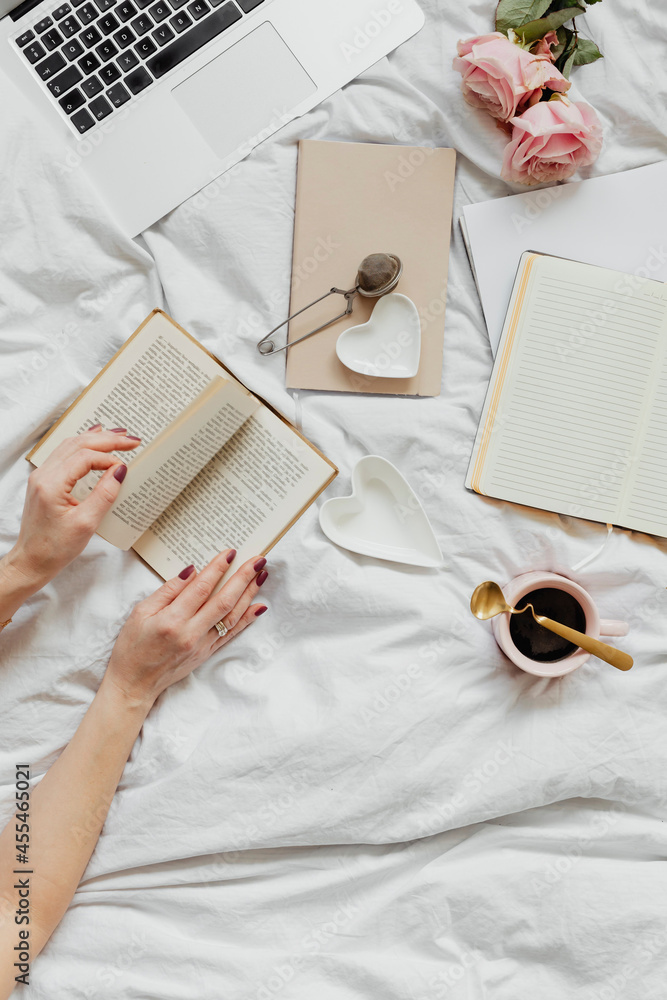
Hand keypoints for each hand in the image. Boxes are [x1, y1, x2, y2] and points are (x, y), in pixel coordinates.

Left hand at [7, 427, 140, 590]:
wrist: (32, 561)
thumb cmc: (55, 548)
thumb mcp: (86, 524)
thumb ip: (104, 494)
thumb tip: (119, 470)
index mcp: (51, 484)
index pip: (84, 458)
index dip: (108, 458)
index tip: (126, 467)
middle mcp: (43, 475)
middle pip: (77, 444)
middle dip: (107, 439)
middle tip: (131, 439)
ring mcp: (41, 476)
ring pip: (69, 446)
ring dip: (95, 439)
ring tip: (118, 435)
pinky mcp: (44, 481)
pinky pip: (64, 454)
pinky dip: (82, 446)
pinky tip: (93, 441)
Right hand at [103, 549, 268, 708]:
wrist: (134, 684)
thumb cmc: (132, 647)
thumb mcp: (140, 612)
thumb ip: (168, 591)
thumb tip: (191, 571)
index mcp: (172, 619)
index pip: (201, 588)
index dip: (218, 568)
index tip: (230, 553)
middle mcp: (191, 633)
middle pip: (224, 600)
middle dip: (243, 578)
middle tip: (258, 560)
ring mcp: (202, 645)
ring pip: (232, 616)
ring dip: (249, 594)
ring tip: (262, 575)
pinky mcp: (206, 654)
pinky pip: (231, 634)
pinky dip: (247, 619)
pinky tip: (259, 606)